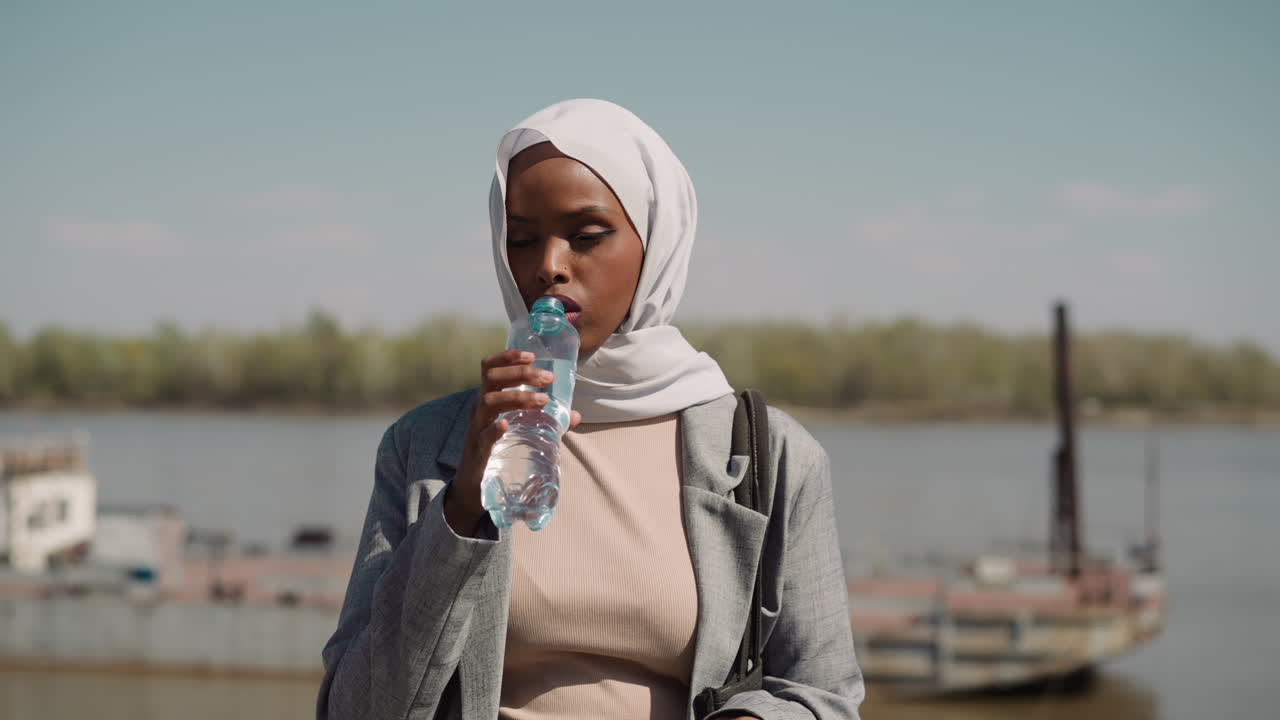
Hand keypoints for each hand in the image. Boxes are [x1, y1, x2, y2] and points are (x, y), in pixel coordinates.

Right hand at [444, 349, 580, 535]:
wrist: (474, 484)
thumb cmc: (498, 449)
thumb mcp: (519, 429)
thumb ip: (547, 421)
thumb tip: (576, 416)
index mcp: (488, 399)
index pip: (489, 367)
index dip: (507, 357)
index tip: (531, 356)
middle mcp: (479, 409)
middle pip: (491, 379)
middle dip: (521, 374)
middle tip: (548, 378)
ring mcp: (476, 428)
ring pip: (488, 402)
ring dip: (517, 397)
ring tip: (542, 400)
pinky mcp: (478, 450)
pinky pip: (482, 437)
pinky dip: (494, 429)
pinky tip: (505, 425)